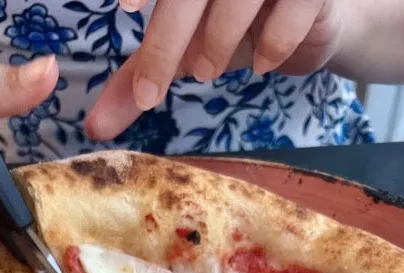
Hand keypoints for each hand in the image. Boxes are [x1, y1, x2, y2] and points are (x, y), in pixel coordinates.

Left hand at [86, 0, 343, 139]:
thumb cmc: (237, 25)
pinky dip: (273, 41)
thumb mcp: (181, 50)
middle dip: (168, 36)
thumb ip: (138, 78)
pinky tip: (262, 62)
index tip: (126, 10)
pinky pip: (295, 8)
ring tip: (207, 70)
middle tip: (154, 86)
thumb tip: (93, 128)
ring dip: (218, 39)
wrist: (310, 21)